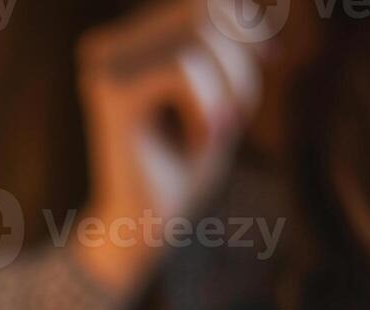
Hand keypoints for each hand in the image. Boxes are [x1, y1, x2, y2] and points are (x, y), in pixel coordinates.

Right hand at [72, 1, 265, 292]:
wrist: (146, 227)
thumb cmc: (181, 168)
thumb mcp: (219, 92)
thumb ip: (227, 44)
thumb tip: (250, 8)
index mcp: (126, 40)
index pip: (203, 1)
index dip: (245, 26)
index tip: (266, 62)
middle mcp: (106, 45)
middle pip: (204, 8)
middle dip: (239, 61)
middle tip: (234, 115)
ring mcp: (103, 66)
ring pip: (199, 36)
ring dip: (229, 88)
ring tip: (215, 131)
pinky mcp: (110, 93)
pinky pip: (184, 69)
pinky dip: (208, 107)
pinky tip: (199, 140)